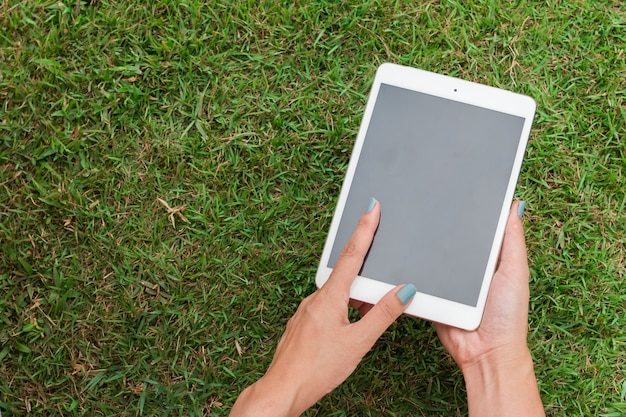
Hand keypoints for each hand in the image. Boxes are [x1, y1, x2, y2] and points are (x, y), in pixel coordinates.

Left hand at [230, 199, 416, 416]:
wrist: (282, 390)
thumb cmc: (317, 369)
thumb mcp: (359, 342)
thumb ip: (382, 314)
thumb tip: (404, 292)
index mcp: (329, 297)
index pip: (352, 255)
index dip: (364, 229)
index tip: (371, 207)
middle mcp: (315, 299)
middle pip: (346, 274)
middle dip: (365, 271)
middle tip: (380, 271)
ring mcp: (306, 312)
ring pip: (337, 294)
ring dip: (355, 297)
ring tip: (367, 316)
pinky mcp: (303, 324)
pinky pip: (327, 308)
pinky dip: (343, 310)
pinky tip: (348, 328)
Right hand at [435, 201, 544, 415]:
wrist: (484, 352)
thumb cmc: (507, 317)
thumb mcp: (514, 272)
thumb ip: (512, 241)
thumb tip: (515, 205)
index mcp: (491, 258)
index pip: (480, 227)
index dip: (473, 209)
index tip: (461, 186)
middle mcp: (470, 267)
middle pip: (453, 238)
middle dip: (444, 225)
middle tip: (430, 200)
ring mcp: (450, 281)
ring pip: (434, 256)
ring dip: (426, 247)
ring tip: (414, 223)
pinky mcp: (433, 294)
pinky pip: (421, 277)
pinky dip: (416, 269)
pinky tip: (406, 253)